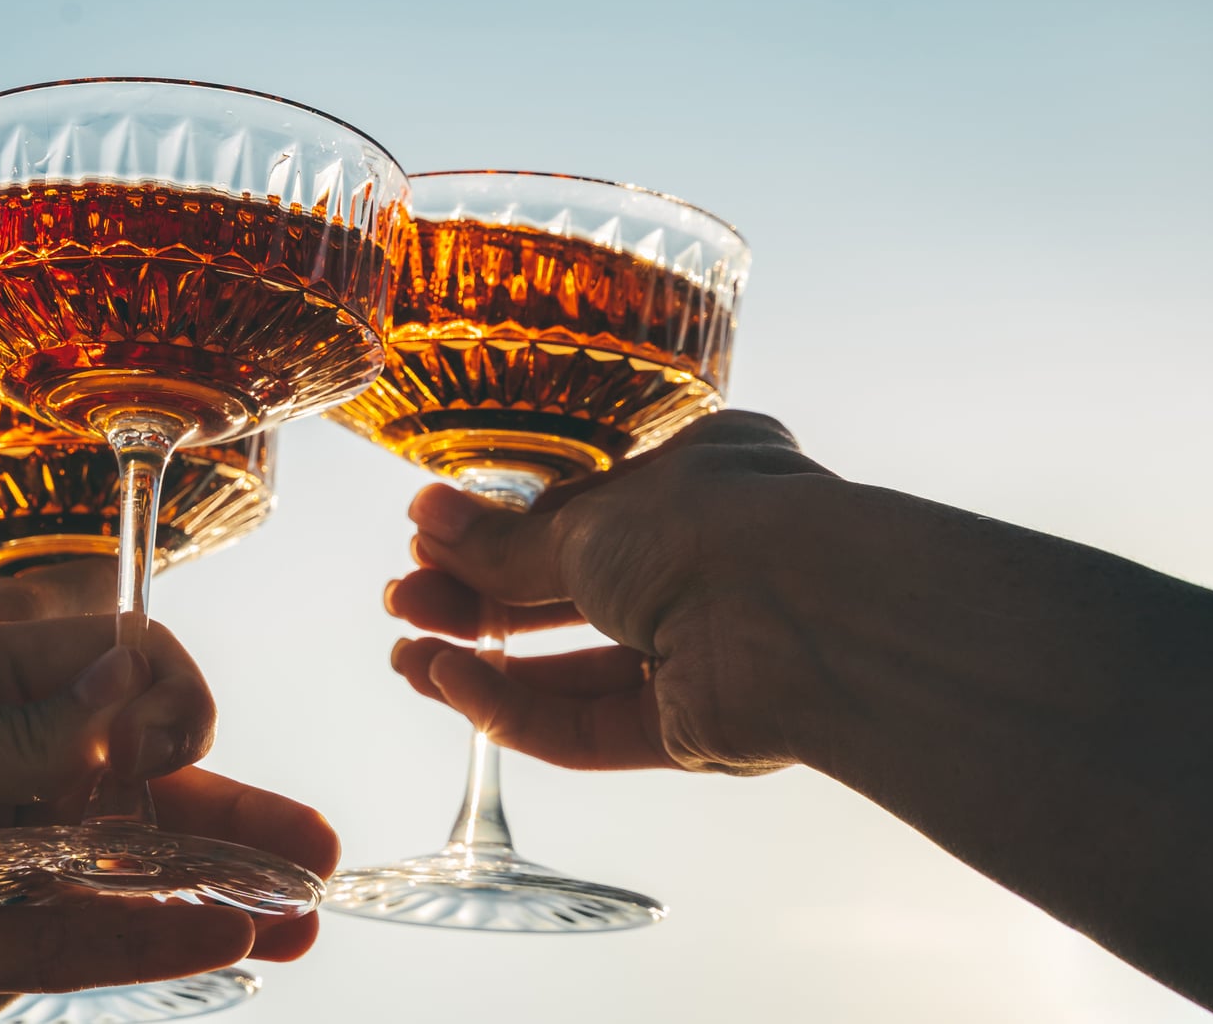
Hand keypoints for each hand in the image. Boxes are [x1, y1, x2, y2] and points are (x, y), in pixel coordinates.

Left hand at [0, 616, 263, 1014]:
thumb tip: (139, 692)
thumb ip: (6, 731)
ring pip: (106, 873)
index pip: (106, 675)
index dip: (167, 698)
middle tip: (320, 849)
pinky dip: (132, 944)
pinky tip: (214, 946)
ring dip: (202, 889)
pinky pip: (48, 942)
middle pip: (127, 788)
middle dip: (223, 813)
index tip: (186, 723)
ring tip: (300, 911)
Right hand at [386, 410, 842, 775]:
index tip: (427, 541)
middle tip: (405, 603)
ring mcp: (705, 652)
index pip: (582, 516)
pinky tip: (452, 685)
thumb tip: (426, 519)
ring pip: (577, 669)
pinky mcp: (698, 730)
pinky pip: (594, 726)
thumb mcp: (586, 522)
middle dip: (481, 600)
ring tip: (408, 658)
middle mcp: (705, 566)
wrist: (807, 617)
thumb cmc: (714, 528)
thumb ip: (504, 540)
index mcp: (698, 483)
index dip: (500, 533)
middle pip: (570, 596)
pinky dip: (520, 710)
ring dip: (488, 663)